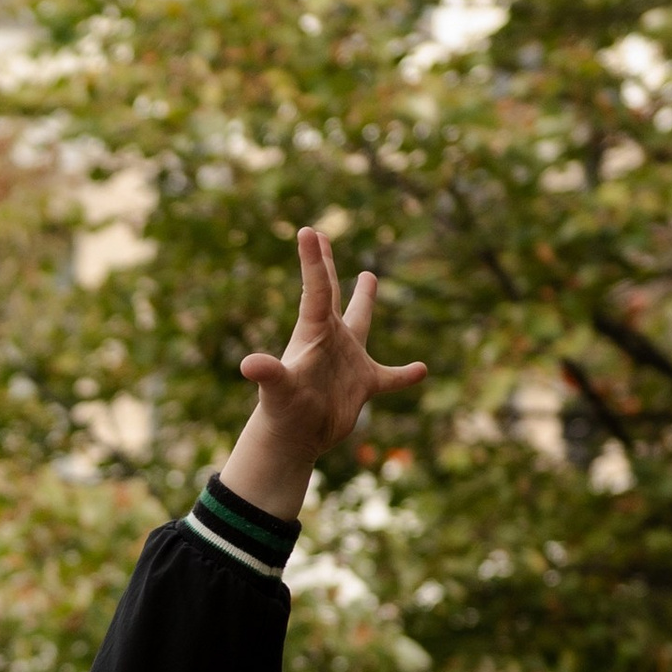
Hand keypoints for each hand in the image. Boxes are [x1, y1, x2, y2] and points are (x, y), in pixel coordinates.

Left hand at [219, 224, 426, 524]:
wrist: (294, 441)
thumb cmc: (283, 413)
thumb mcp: (278, 391)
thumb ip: (269, 374)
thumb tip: (249, 364)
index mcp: (314, 333)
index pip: (317, 289)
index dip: (315, 259)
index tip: (310, 229)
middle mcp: (330, 340)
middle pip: (329, 293)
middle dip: (326, 265)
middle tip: (323, 236)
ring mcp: (346, 360)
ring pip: (360, 323)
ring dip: (364, 301)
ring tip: (369, 276)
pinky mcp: (361, 384)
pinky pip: (390, 377)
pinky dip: (406, 375)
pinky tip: (422, 369)